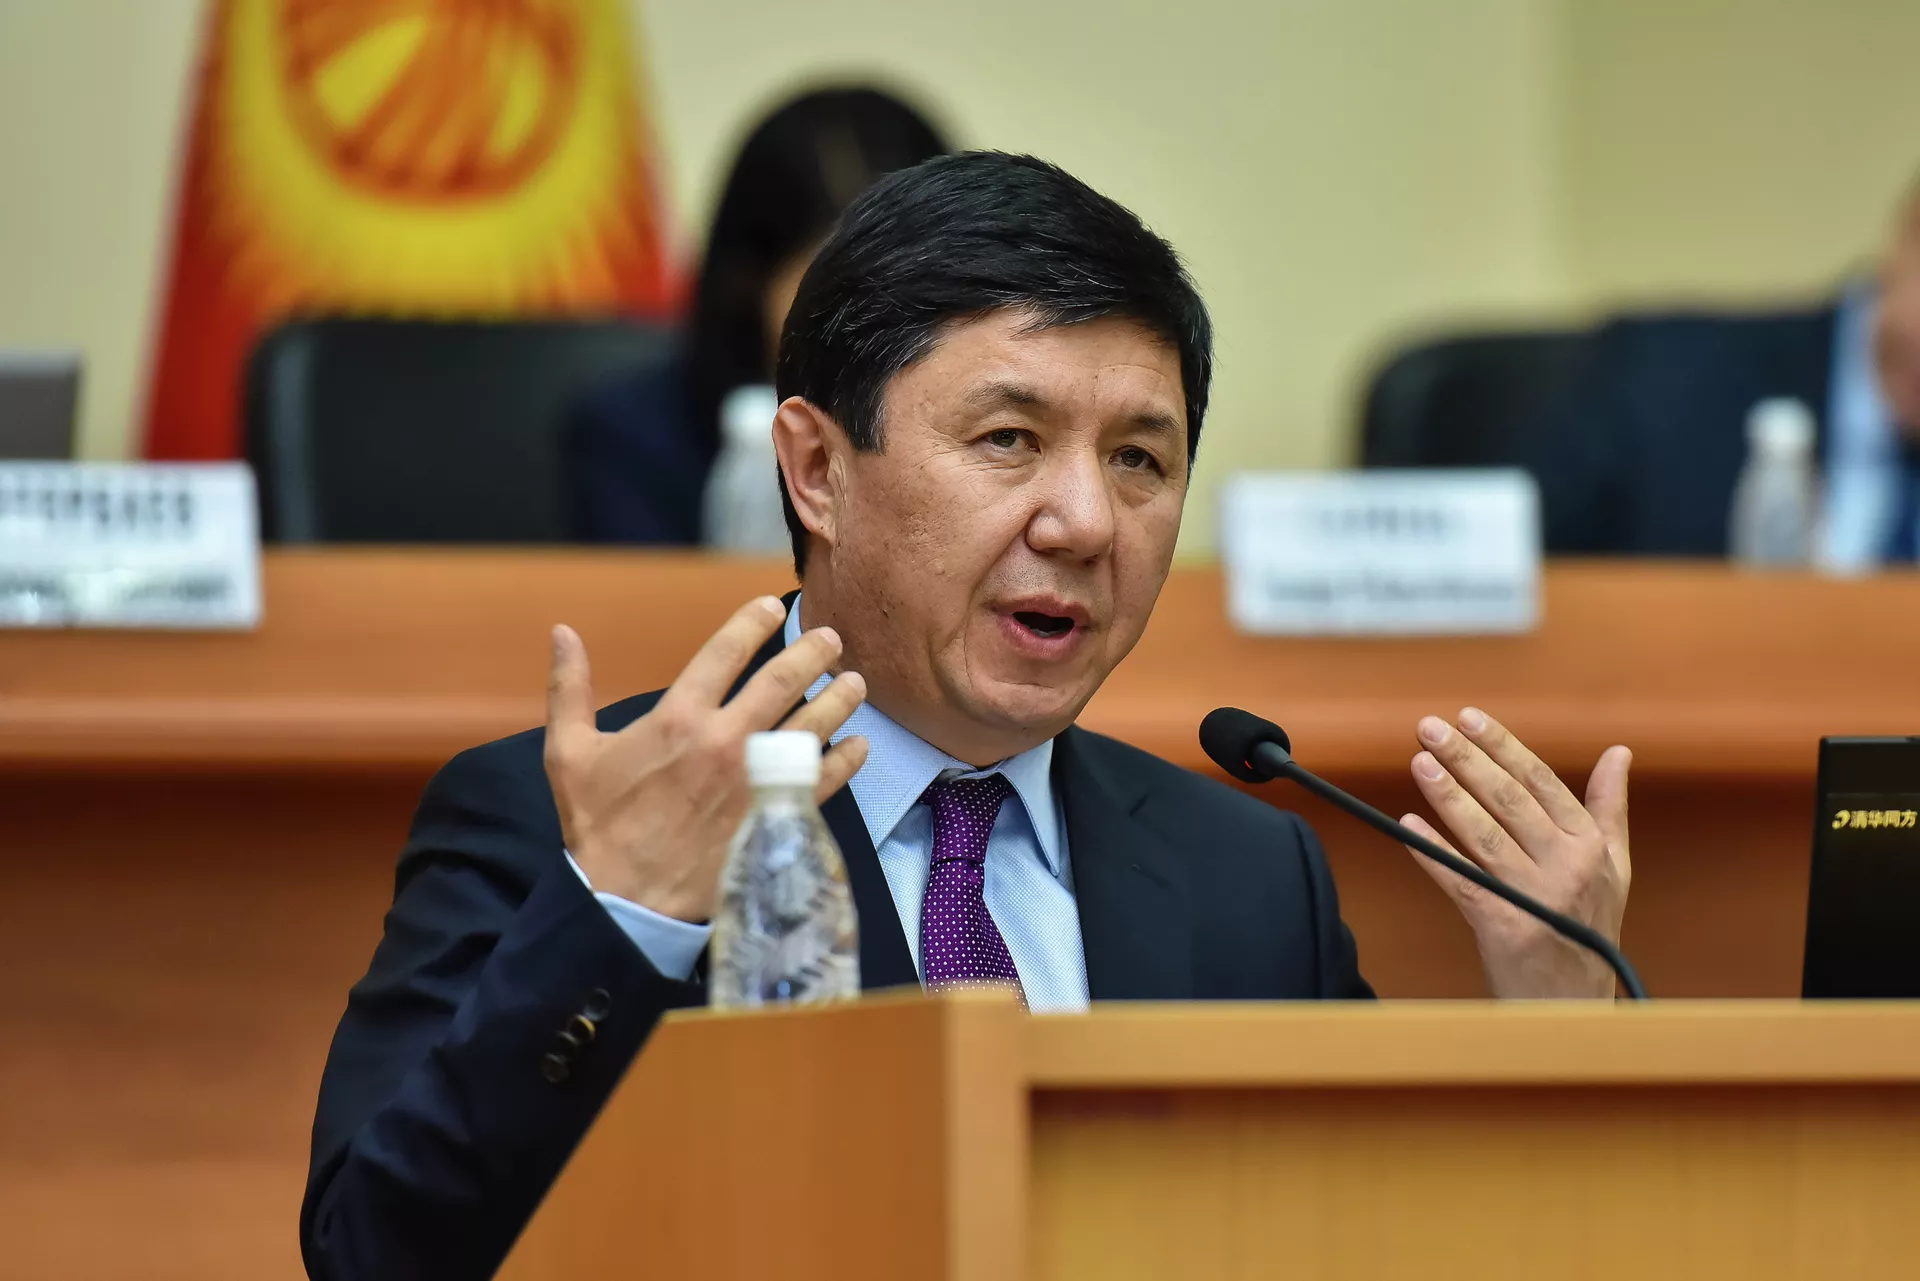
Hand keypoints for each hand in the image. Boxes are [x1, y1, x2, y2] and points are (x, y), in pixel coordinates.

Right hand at [543, 596, 869, 921]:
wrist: (624, 899)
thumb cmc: (597, 824)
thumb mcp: (569, 751)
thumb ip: (570, 688)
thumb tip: (562, 633)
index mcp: (678, 716)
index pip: (726, 651)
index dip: (753, 622)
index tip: (772, 607)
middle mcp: (724, 739)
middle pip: (783, 680)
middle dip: (813, 652)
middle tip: (832, 638)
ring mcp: (756, 778)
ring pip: (811, 724)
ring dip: (839, 699)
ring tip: (855, 682)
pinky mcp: (773, 813)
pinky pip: (823, 780)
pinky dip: (846, 759)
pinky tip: (859, 744)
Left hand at [1400, 707, 1630, 998]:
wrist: (1574, 1008)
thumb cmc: (1588, 930)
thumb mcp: (1614, 868)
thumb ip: (1609, 808)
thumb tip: (1620, 752)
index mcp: (1591, 846)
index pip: (1541, 781)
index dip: (1503, 746)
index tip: (1469, 717)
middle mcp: (1569, 866)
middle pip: (1508, 800)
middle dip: (1467, 759)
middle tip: (1430, 728)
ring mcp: (1537, 897)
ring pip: (1485, 834)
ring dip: (1449, 795)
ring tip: (1420, 762)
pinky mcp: (1505, 927)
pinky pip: (1462, 881)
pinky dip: (1434, 851)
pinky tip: (1408, 824)